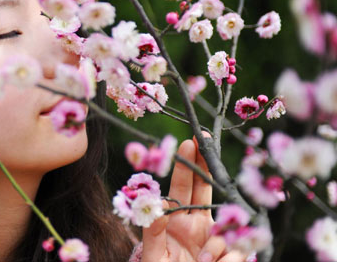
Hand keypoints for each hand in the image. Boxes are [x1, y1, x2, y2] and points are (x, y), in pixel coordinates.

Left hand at [141, 139, 244, 261]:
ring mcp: (216, 237)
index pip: (183, 185)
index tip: (189, 141)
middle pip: (206, 188)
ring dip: (215, 246)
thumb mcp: (153, 254)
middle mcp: (198, 222)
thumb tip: (154, 207)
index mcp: (177, 218)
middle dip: (207, 165)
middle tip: (204, 140)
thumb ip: (153, 232)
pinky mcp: (232, 255)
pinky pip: (236, 252)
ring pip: (226, 227)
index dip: (188, 163)